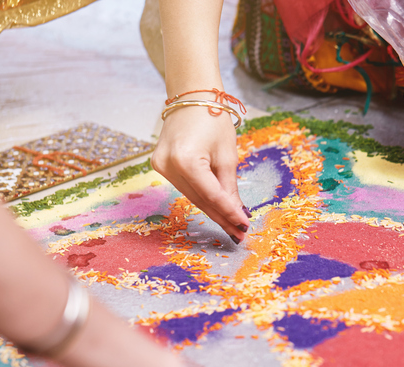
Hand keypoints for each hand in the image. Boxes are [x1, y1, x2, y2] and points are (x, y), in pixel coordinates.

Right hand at [152, 106, 250, 244]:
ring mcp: (160, 167)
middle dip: (221, 217)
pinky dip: (201, 196)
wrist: (191, 96)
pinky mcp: (160, 165)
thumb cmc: (213, 119)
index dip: (229, 213)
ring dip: (212, 209)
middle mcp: (168, 166)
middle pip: (199, 200)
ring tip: (231, 224)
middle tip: (239, 234)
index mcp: (186, 161)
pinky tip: (216, 207)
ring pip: (191, 196)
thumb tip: (237, 214)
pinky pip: (184, 187)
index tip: (244, 226)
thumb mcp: (227, 155)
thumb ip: (229, 188)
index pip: (212, 195)